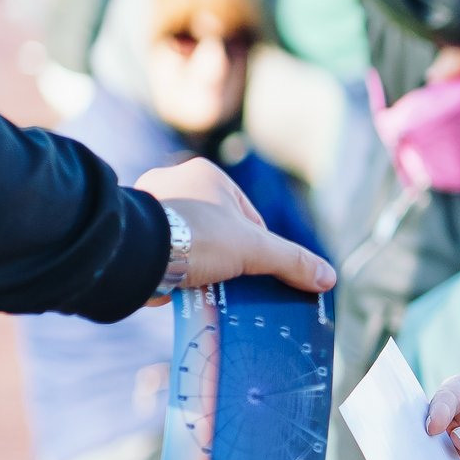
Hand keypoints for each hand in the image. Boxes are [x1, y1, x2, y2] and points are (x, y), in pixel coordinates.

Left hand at [137, 159, 336, 294]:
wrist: (133, 253)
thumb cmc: (196, 238)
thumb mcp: (254, 250)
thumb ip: (292, 262)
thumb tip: (328, 278)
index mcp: (207, 175)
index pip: (248, 217)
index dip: (257, 248)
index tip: (254, 272)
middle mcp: (175, 181)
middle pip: (219, 229)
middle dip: (227, 255)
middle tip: (230, 282)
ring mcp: (148, 204)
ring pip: (190, 240)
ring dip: (199, 262)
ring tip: (203, 285)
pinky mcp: (131, 228)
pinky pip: (163, 249)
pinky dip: (174, 267)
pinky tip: (179, 284)